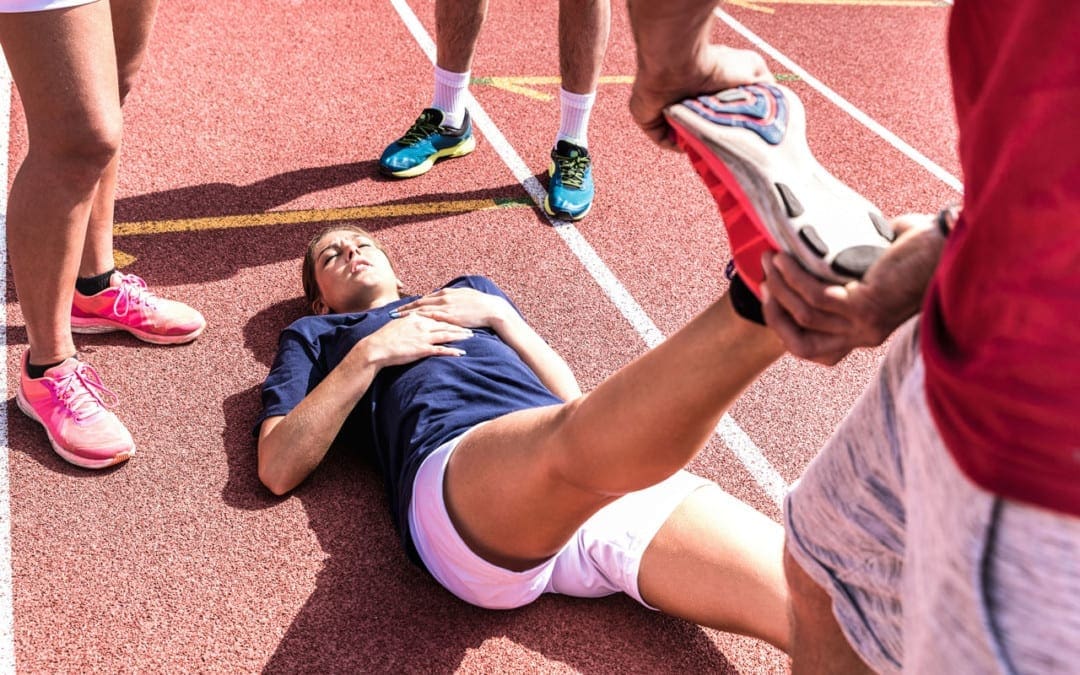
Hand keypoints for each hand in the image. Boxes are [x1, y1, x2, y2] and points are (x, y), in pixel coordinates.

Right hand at [360, 312, 472, 367]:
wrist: (376, 348)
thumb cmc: (384, 337)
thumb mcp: (398, 324)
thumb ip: (410, 320)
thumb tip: (415, 318)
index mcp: (417, 317)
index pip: (437, 314)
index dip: (450, 315)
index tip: (460, 315)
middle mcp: (422, 325)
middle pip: (445, 323)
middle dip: (460, 324)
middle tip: (472, 324)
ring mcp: (423, 337)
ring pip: (446, 334)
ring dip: (460, 335)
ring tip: (471, 336)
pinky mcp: (422, 349)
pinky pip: (441, 350)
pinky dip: (452, 351)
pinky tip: (462, 353)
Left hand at [392, 287, 509, 329]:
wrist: (492, 309)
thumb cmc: (481, 303)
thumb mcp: (465, 296)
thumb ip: (454, 297)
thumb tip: (446, 298)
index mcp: (447, 293)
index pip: (425, 298)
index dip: (412, 303)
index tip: (402, 306)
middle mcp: (443, 299)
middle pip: (419, 304)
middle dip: (405, 309)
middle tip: (392, 313)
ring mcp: (445, 308)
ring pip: (422, 311)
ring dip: (408, 315)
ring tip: (396, 319)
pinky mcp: (449, 317)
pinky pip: (431, 319)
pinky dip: (419, 321)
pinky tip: (411, 325)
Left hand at [630, 45, 773, 148]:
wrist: (679, 63)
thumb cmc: (716, 64)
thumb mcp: (754, 69)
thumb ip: (765, 87)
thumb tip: (774, 104)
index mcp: (705, 87)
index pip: (715, 114)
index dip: (725, 128)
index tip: (737, 141)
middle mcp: (684, 97)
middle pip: (698, 127)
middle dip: (710, 139)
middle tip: (723, 150)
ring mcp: (665, 108)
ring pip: (681, 133)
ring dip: (695, 142)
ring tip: (709, 149)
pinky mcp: (648, 117)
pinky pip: (662, 138)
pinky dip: (676, 144)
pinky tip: (690, 146)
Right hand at [760, 214, 944, 364]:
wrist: (950, 242)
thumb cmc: (918, 250)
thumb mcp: (873, 271)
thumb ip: (846, 273)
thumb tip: (815, 255)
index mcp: (864, 331)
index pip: (813, 349)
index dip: (784, 326)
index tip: (770, 295)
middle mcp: (863, 336)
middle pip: (799, 343)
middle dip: (774, 314)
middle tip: (763, 281)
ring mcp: (865, 325)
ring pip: (803, 315)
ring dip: (779, 286)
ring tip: (770, 258)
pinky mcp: (866, 307)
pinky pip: (816, 296)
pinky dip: (794, 277)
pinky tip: (785, 258)